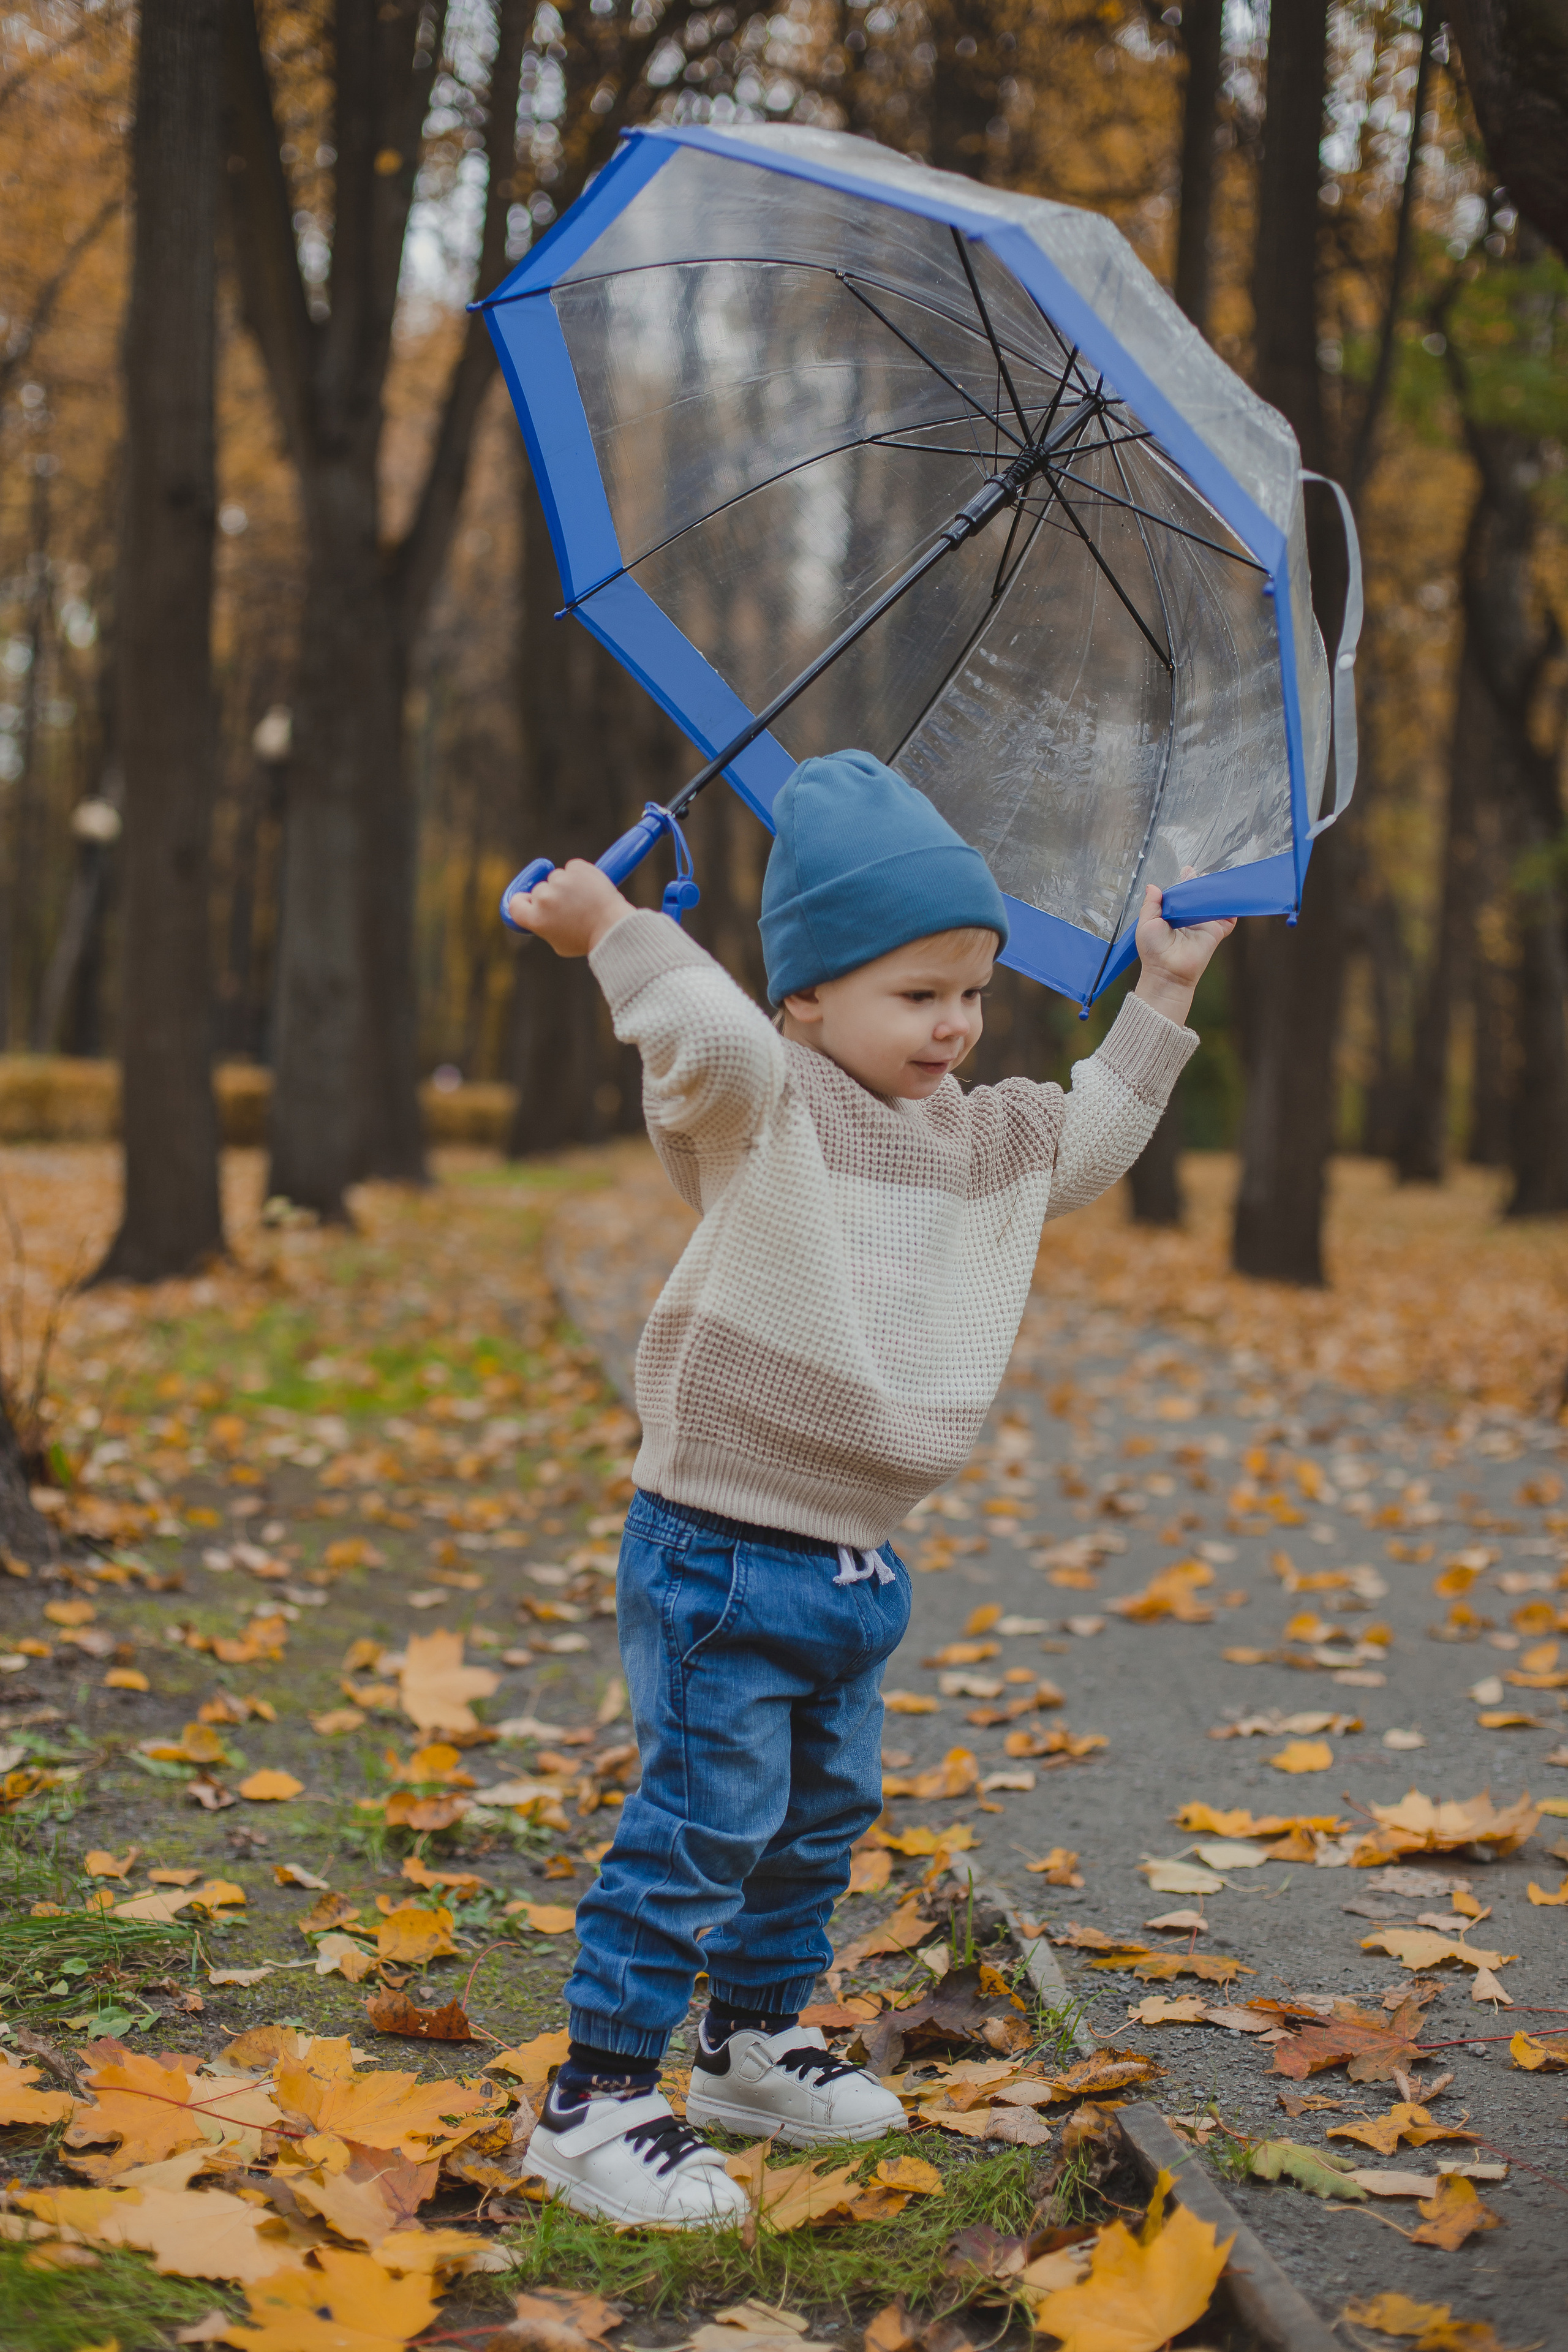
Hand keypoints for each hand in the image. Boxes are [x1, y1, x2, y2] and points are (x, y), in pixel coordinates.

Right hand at [505, 860, 632, 957]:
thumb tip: (542, 910)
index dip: (523, 902)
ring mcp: (561, 881)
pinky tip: (591, 890)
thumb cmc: (587, 940)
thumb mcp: (559, 942)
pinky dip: (580, 875)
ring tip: (585, 902)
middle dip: (552, 896)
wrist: (614, 928)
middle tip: (572, 909)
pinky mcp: (577, 868)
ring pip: (557, 877)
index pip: (514, 903)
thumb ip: (545, 925)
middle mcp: (544, 898)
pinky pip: (573, 868)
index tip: (530, 901)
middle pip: (539, 889)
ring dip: (567, 885)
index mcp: (536, 919)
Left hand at [1132, 870, 1234, 1025]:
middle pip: (1199, 896)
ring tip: (1214, 880)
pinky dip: (1231, 907)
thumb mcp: (1146, 923)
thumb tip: (1153, 886)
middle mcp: (1189, 918)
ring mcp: (1204, 924)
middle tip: (1201, 874)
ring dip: (1215, 891)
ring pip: (1213, 903)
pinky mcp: (1216, 932)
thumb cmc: (1154, 951)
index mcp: (1173, 915)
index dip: (1185, 882)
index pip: (1181, 894)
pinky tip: (1230, 895)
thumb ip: (1150, 904)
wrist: (1167, 971)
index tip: (1188, 870)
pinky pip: (1228, 917)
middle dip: (1201, 883)